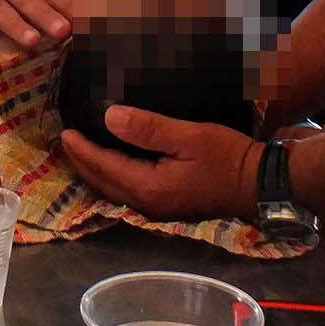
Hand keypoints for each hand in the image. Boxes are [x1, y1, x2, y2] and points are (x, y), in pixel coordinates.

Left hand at [61, 106, 263, 220]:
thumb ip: (149, 128)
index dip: (82, 150)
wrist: (260, 183)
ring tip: (80, 151)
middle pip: (102, 184)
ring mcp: (157, 208)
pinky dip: (111, 176)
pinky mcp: (166, 205)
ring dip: (94, 171)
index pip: (104, 167)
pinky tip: (110, 163)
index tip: (64, 132)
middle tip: (65, 140)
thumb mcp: (189, 136)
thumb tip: (109, 117)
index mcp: (149, 188)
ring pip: (113, 191)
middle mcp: (148, 204)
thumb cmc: (227, 156)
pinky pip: (126, 191)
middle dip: (81, 163)